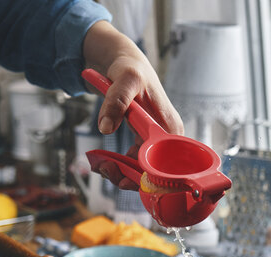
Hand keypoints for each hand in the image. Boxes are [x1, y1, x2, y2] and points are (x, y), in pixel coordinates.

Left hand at [83, 21, 182, 188]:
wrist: (124, 63)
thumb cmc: (131, 69)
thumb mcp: (125, 80)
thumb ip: (116, 102)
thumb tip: (106, 127)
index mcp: (169, 127)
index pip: (165, 164)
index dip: (145, 176)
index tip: (123, 178)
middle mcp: (168, 137)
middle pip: (154, 171)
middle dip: (129, 177)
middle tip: (104, 170)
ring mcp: (158, 141)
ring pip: (143, 170)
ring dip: (121, 173)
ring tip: (100, 165)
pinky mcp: (146, 142)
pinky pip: (135, 162)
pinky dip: (119, 165)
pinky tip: (105, 161)